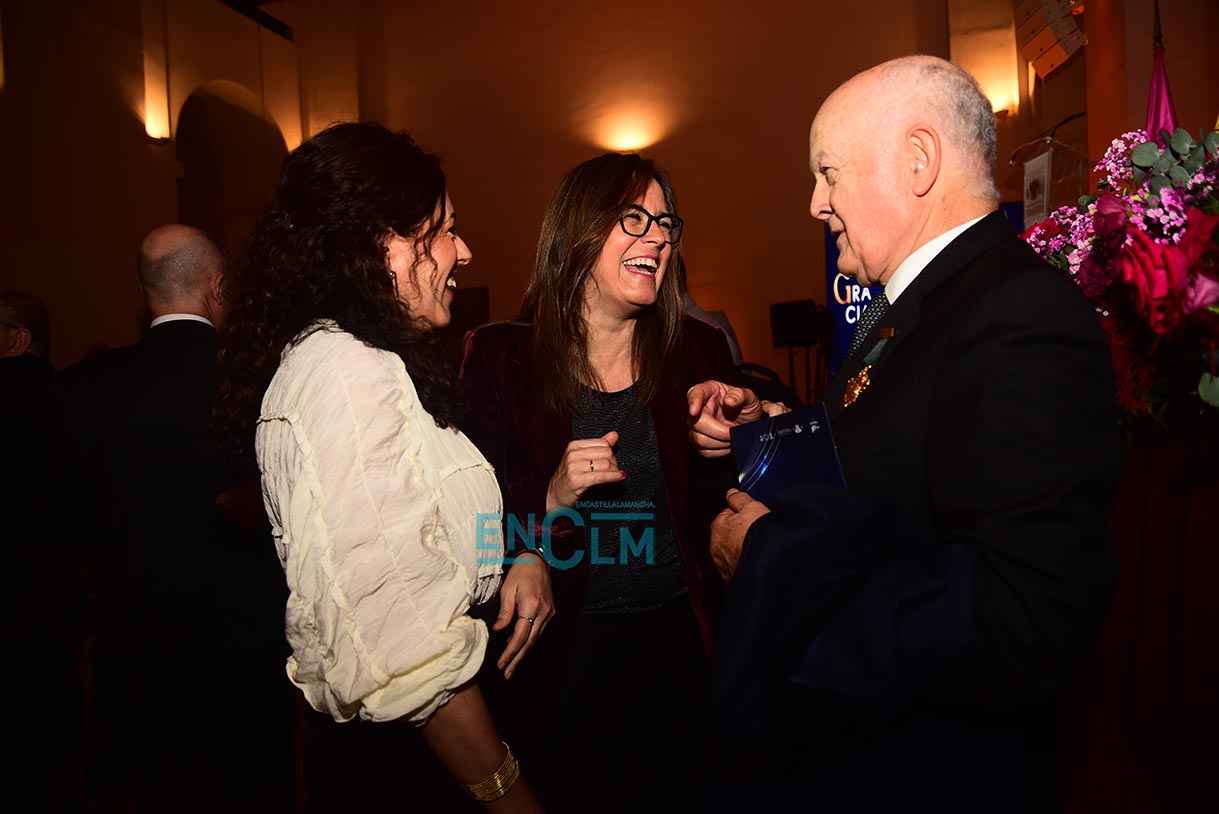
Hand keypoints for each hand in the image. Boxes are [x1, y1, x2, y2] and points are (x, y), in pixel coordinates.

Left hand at [492, 552, 554, 679]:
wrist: (537, 560)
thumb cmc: (520, 572)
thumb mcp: (507, 589)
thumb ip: (504, 612)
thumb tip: (498, 630)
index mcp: (532, 606)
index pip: (520, 637)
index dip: (510, 653)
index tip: (501, 664)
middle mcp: (544, 612)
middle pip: (529, 642)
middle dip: (517, 660)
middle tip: (507, 674)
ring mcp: (549, 613)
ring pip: (535, 639)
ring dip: (522, 653)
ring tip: (510, 666)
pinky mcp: (550, 612)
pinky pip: (538, 630)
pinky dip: (527, 641)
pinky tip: (517, 647)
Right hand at [545, 431, 625, 511]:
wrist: (554, 496)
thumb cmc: (569, 477)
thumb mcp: (582, 458)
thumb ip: (599, 446)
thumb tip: (614, 435)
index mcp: (574, 446)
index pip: (603, 443)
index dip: (611, 452)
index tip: (612, 460)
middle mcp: (573, 454)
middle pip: (606, 452)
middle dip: (614, 462)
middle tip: (613, 470)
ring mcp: (573, 467)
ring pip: (605, 464)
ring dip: (614, 471)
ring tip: (613, 476)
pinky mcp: (577, 480)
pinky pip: (601, 476)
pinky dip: (614, 476)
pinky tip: (620, 477)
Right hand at [687, 381, 787, 457]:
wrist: (750, 423)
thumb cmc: (747, 407)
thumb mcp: (749, 397)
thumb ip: (741, 395)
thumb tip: (729, 400)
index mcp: (709, 391)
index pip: (695, 393)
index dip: (693, 402)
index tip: (694, 411)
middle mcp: (699, 407)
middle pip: (696, 423)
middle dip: (718, 431)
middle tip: (732, 431)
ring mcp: (696, 425)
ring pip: (699, 439)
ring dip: (720, 442)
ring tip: (732, 437)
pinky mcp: (698, 441)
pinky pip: (704, 451)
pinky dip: (719, 450)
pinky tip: (728, 443)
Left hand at [711, 488, 770, 580]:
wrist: (766, 566)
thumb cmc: (758, 537)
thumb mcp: (752, 507)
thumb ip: (739, 498)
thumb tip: (732, 492)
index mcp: (717, 524)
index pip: (727, 514)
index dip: (741, 514)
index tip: (751, 517)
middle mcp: (715, 545)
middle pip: (727, 533)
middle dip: (739, 533)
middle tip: (756, 533)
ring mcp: (721, 562)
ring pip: (730, 551)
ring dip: (740, 549)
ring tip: (756, 547)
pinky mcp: (729, 577)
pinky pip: (735, 567)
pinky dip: (742, 564)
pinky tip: (754, 560)